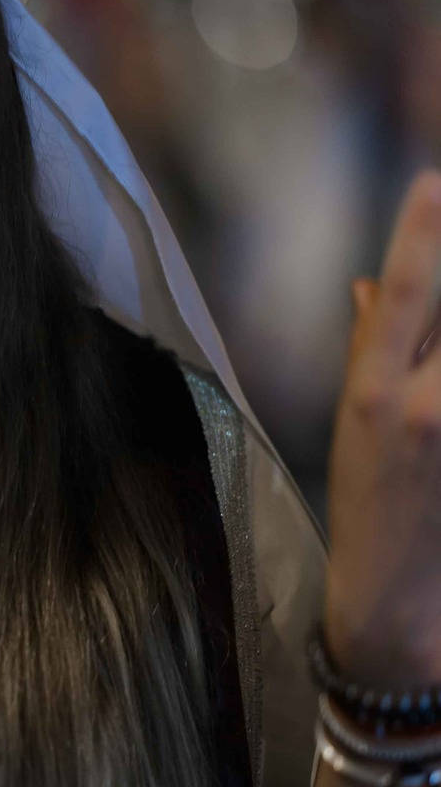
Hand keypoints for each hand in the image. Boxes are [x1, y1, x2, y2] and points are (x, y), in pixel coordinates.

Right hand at [325, 170, 440, 687]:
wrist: (400, 604)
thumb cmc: (370, 511)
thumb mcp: (353, 427)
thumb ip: (369, 351)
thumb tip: (369, 288)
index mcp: (373, 394)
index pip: (399, 296)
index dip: (418, 236)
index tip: (433, 182)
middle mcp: (424, 407)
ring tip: (439, 394)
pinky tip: (440, 420)